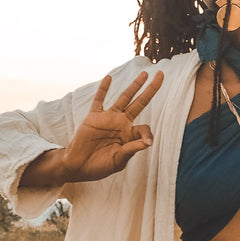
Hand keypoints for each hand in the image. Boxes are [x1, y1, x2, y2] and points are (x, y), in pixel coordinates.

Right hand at [57, 69, 161, 183]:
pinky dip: (103, 89)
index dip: (147, 134)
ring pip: (124, 98)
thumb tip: (148, 142)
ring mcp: (108, 118)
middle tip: (161, 75)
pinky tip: (109, 78)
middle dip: (150, 90)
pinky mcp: (94, 117)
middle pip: (140, 103)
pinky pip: (99, 100)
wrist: (79, 166)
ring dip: (134, 86)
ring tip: (144, 74)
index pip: (144, 128)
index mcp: (129, 135)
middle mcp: (121, 123)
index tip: (147, 142)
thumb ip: (132, 149)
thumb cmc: (100, 166)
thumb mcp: (118, 161)